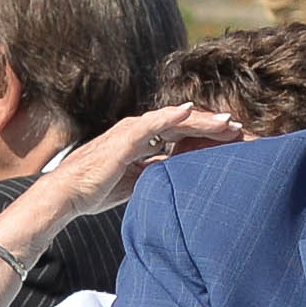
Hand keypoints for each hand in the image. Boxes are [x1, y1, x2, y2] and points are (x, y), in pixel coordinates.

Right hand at [18, 102, 244, 237]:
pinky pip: (152, 123)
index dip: (205, 135)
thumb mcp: (134, 182)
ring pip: (173, 121)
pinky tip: (189, 112)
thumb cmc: (94, 190)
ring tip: (227, 121)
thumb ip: (153, 173)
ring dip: (201, 120)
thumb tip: (175, 175)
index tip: (231, 139)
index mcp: (140, 142)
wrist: (66, 194)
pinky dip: (171, 116)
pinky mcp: (123, 138)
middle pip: (182, 124)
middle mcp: (137, 131)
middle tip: (239, 127)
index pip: (179, 135)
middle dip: (211, 125)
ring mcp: (130, 131)